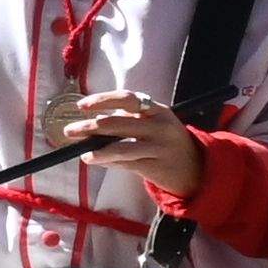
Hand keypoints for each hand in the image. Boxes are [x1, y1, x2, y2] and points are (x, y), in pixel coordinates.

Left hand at [54, 88, 206, 196]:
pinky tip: (98, 161)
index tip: (82, 106)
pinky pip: (126, 164)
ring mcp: (159, 148)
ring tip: (83, 154)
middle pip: (118, 124)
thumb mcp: (156, 123)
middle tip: (70, 130)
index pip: (127, 99)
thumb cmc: (167, 141)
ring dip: (97, 151)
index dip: (102, 100)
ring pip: (120, 148)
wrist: (197, 168)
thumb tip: (93, 120)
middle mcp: (160, 126)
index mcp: (158, 110)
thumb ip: (130, 119)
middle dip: (89, 127)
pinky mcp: (156, 167)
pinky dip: (109, 163)